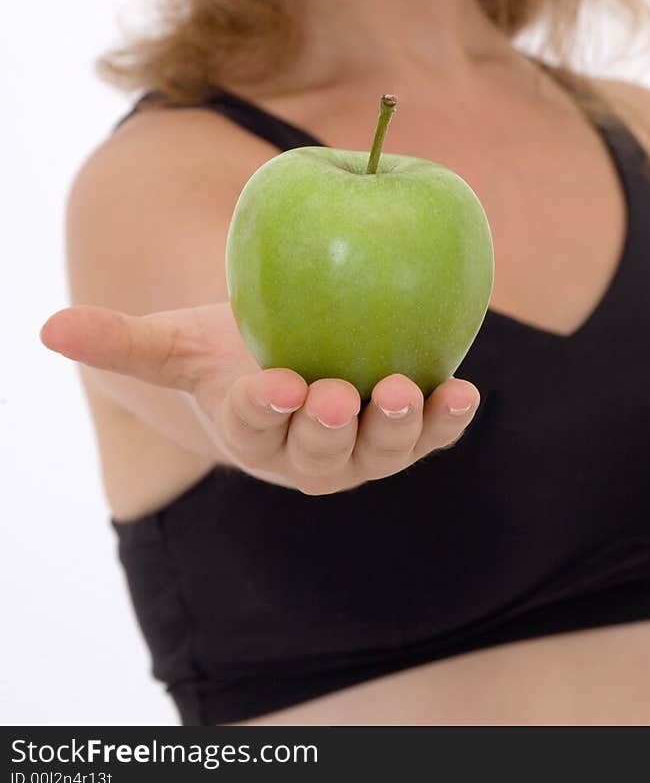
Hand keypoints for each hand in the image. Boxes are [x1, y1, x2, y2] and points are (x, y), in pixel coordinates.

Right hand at [40, 302, 479, 494]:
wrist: (288, 364)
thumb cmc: (227, 352)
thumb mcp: (176, 344)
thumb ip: (123, 341)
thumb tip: (50, 327)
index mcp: (252, 434)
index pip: (253, 426)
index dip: (263, 410)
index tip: (273, 385)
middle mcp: (309, 455)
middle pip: (319, 452)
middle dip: (329, 431)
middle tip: (338, 396)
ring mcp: (363, 452)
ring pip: (381, 453)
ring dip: (398, 428)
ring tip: (406, 391)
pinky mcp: (409, 435)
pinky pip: (433, 435)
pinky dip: (450, 421)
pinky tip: (466, 390)